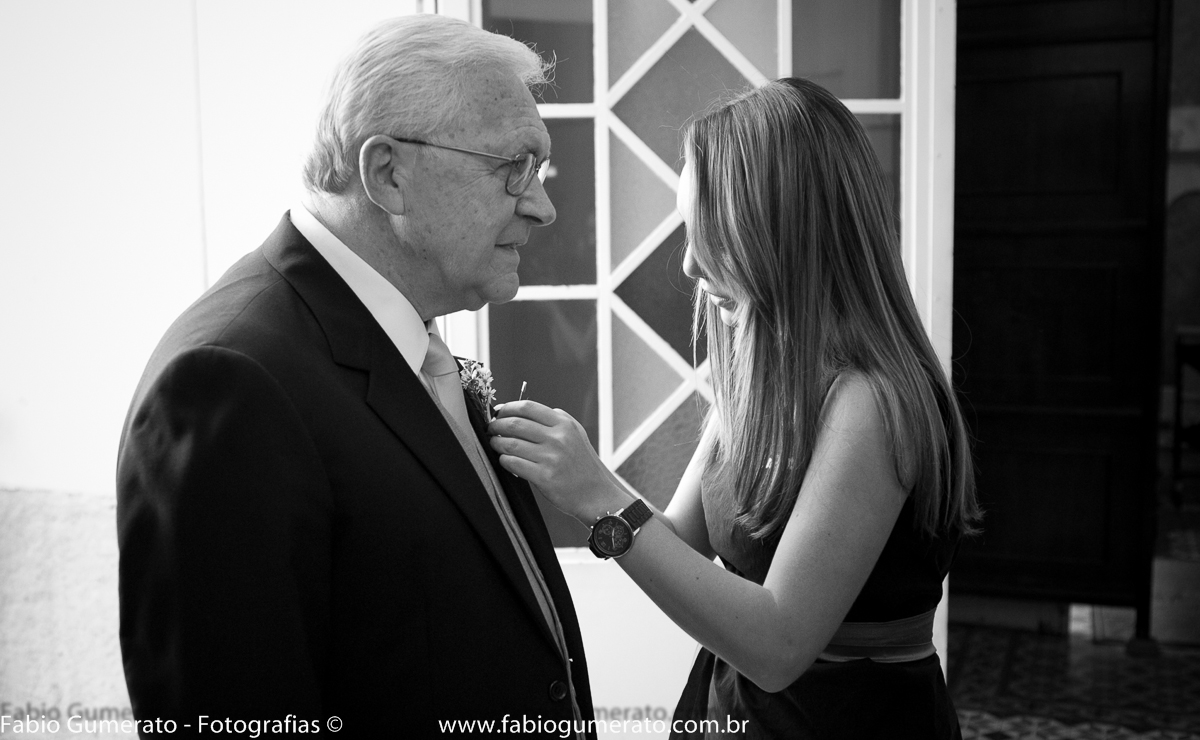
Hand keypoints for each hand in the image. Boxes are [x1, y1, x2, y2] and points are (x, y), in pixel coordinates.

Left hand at [487, 401, 631, 523]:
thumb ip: (555, 420)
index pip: (528, 407)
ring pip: (510, 444)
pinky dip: (504, 460)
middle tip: (490, 429)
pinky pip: (513, 463)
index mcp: (564, 424)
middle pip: (515, 424)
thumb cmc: (583, 465)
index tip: (498, 413)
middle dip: (496, 425)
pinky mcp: (544, 477)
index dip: (507, 408)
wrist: (596, 494)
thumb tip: (523, 412)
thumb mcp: (576, 434)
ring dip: (496, 443)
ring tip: (494, 444)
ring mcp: (551, 458)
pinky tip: (505, 460)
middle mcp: (558, 438)